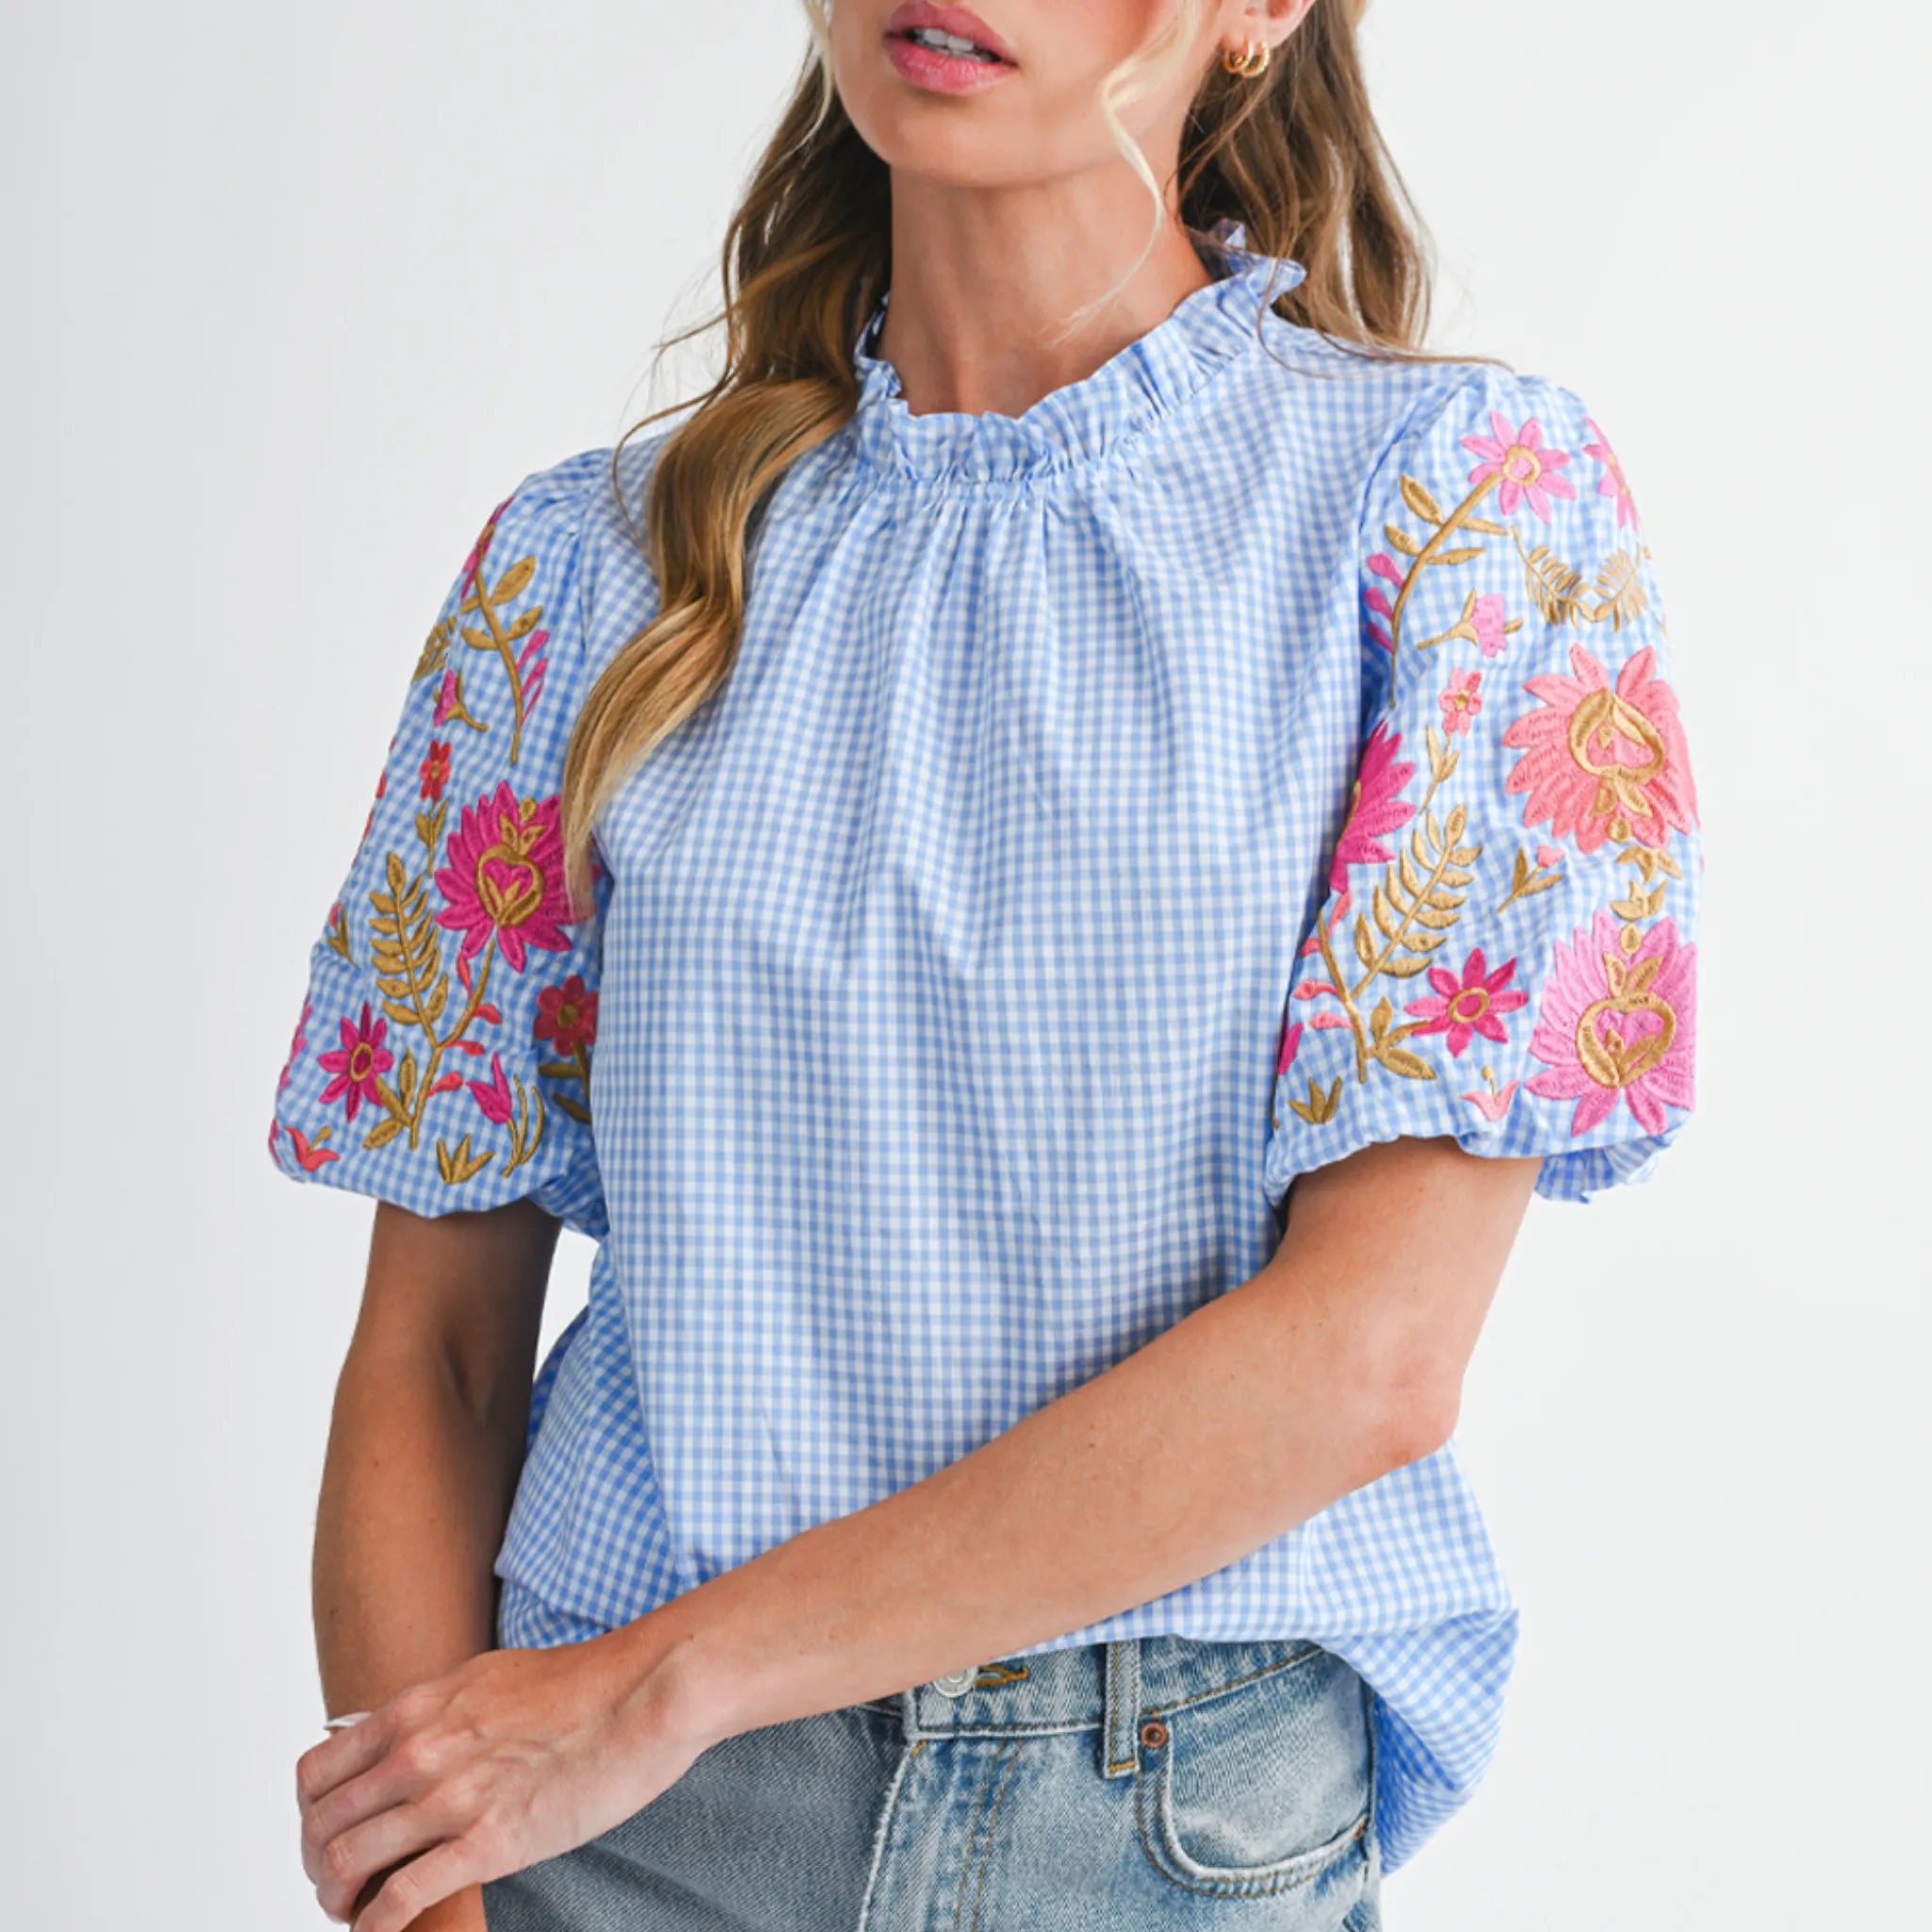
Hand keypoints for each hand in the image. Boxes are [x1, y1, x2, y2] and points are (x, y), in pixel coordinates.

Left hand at [295, 1632, 707, 1930]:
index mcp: (415, 1710)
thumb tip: (391, 1736)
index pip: (316, 1774)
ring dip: (338, 1901)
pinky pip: (401, 1899)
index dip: (310, 1816)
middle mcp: (419, 1753)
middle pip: (321, 1826)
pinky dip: (376, 1927)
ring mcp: (451, 1798)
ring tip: (353, 1913)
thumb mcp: (484, 1676)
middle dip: (318, 1865)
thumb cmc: (577, 1683)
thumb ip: (431, 1711)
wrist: (641, 1693)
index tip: (327, 1835)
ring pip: (346, 1865)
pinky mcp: (490, 1842)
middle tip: (337, 1887)